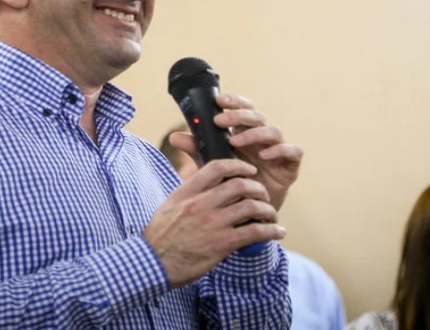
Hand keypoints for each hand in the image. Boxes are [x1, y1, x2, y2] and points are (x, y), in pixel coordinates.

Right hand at [143, 159, 285, 287]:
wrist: (152, 264)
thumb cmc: (160, 236)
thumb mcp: (169, 205)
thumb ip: (188, 192)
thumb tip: (203, 182)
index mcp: (187, 192)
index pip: (217, 167)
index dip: (238, 165)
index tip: (249, 170)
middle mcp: (200, 204)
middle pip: (239, 185)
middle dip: (257, 188)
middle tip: (263, 194)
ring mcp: (212, 223)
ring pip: (251, 207)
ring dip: (267, 209)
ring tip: (271, 214)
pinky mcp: (221, 244)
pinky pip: (254, 232)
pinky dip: (271, 231)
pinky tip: (277, 232)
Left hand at [169, 93, 302, 211]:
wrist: (248, 215)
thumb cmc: (231, 185)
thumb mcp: (211, 165)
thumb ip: (197, 150)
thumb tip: (174, 136)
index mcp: (244, 133)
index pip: (242, 109)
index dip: (234, 102)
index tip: (218, 100)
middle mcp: (262, 139)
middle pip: (256, 116)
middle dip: (239, 115)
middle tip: (220, 120)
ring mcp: (278, 150)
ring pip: (273, 131)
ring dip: (254, 133)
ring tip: (236, 142)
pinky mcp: (290, 166)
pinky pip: (293, 151)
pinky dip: (280, 150)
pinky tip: (266, 156)